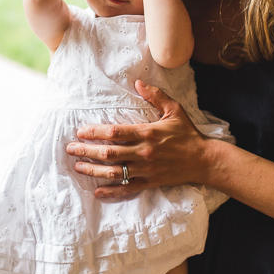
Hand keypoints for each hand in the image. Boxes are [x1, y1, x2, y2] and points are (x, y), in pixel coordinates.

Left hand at [65, 81, 210, 197]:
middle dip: (86, 151)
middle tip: (70, 149)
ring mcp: (146, 170)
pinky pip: (127, 189)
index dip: (95, 132)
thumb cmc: (187, 133)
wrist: (204, 160)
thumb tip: (138, 81)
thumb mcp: (174, 110)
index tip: (80, 131)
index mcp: (147, 133)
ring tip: (78, 166)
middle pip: (109, 153)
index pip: (115, 133)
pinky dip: (111, 191)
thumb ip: (155, 95)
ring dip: (93, 170)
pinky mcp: (150, 182)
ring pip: (114, 172)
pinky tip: (97, 191)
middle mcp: (144, 153)